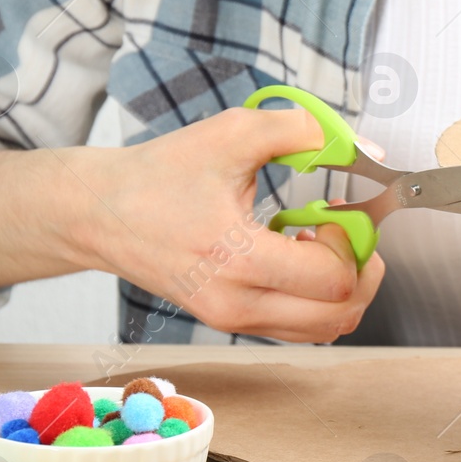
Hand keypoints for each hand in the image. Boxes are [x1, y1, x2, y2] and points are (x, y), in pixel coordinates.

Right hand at [80, 108, 383, 342]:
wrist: (99, 213)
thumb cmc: (160, 174)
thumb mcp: (232, 133)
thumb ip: (303, 132)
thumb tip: (360, 148)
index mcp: (237, 259)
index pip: (333, 278)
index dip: (353, 242)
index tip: (336, 208)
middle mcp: (237, 303)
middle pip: (340, 315)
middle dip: (361, 270)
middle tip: (344, 231)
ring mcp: (233, 320)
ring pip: (325, 329)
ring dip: (341, 288)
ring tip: (320, 245)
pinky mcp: (230, 322)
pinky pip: (299, 327)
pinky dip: (316, 299)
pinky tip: (297, 257)